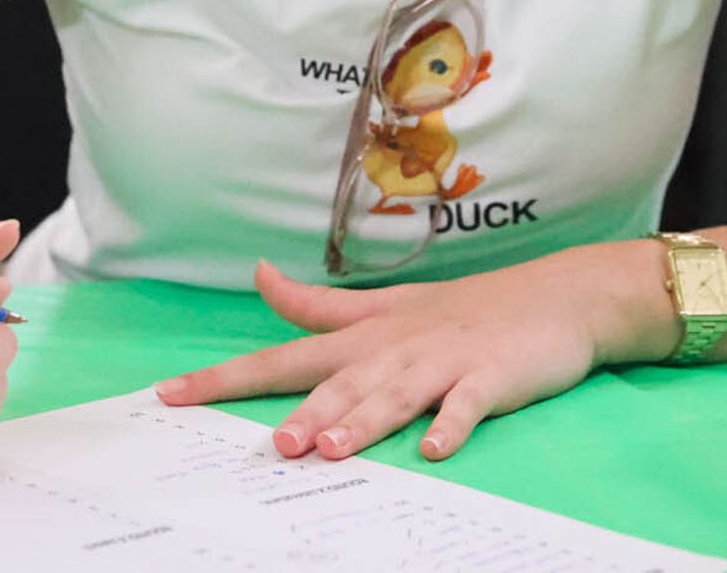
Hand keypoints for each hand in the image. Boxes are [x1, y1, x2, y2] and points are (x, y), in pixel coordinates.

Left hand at [155, 248, 666, 462]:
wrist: (554, 297)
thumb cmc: (462, 309)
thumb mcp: (385, 306)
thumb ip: (319, 304)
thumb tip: (259, 276)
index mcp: (365, 335)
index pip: (284, 355)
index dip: (227, 375)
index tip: (171, 394)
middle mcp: (396, 347)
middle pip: (341, 382)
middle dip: (306, 413)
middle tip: (272, 448)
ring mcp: (445, 361)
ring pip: (397, 394)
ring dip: (366, 421)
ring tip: (333, 449)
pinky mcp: (492, 377)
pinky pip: (469, 404)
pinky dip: (452, 424)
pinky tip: (435, 449)